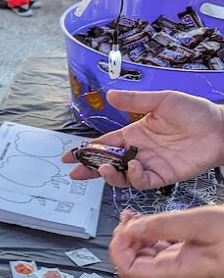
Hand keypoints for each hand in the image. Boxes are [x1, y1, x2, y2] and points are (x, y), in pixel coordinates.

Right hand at [63, 90, 223, 188]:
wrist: (220, 127)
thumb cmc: (195, 111)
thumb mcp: (161, 100)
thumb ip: (135, 100)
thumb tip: (109, 95)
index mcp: (135, 133)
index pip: (105, 144)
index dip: (87, 150)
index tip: (69, 155)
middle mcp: (139, 151)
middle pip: (108, 164)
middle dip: (90, 169)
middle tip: (75, 173)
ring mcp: (150, 165)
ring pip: (123, 176)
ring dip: (111, 175)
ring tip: (105, 168)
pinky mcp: (164, 176)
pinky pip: (143, 182)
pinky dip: (135, 177)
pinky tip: (136, 165)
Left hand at [110, 205, 223, 277]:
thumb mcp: (200, 222)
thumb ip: (162, 225)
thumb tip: (130, 228)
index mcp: (177, 272)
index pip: (129, 271)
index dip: (119, 249)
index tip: (123, 227)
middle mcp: (175, 274)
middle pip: (133, 265)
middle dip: (124, 241)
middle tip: (127, 218)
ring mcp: (181, 266)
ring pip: (144, 256)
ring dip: (134, 236)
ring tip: (133, 216)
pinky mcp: (187, 256)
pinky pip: (158, 249)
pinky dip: (148, 235)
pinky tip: (147, 220)